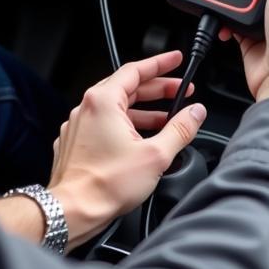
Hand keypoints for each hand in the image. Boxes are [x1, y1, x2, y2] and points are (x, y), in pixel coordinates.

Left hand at [46, 51, 205, 248]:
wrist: (74, 209)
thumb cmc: (105, 184)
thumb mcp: (156, 155)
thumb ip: (180, 129)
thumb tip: (195, 113)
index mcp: (103, 101)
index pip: (136, 69)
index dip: (161, 63)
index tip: (176, 60)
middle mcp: (87, 107)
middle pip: (128, 87)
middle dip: (157, 88)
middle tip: (181, 90)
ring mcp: (79, 124)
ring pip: (117, 107)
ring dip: (144, 110)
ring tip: (168, 118)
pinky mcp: (76, 142)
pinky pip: (105, 123)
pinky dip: (126, 124)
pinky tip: (142, 138)